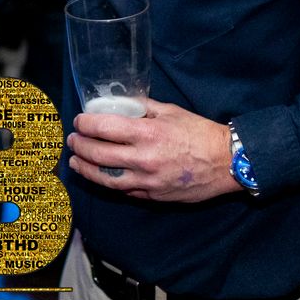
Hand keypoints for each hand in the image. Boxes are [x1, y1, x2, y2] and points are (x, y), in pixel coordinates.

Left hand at [66, 99, 240, 202]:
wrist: (226, 162)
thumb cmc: (200, 133)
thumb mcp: (171, 111)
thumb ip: (144, 107)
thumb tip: (121, 102)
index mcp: (148, 133)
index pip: (104, 128)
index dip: (85, 124)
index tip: (79, 121)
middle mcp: (144, 159)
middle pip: (98, 155)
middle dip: (79, 146)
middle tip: (72, 140)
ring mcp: (147, 181)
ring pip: (105, 179)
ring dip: (85, 170)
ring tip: (75, 163)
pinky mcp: (152, 196)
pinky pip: (123, 191)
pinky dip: (107, 183)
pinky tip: (100, 176)